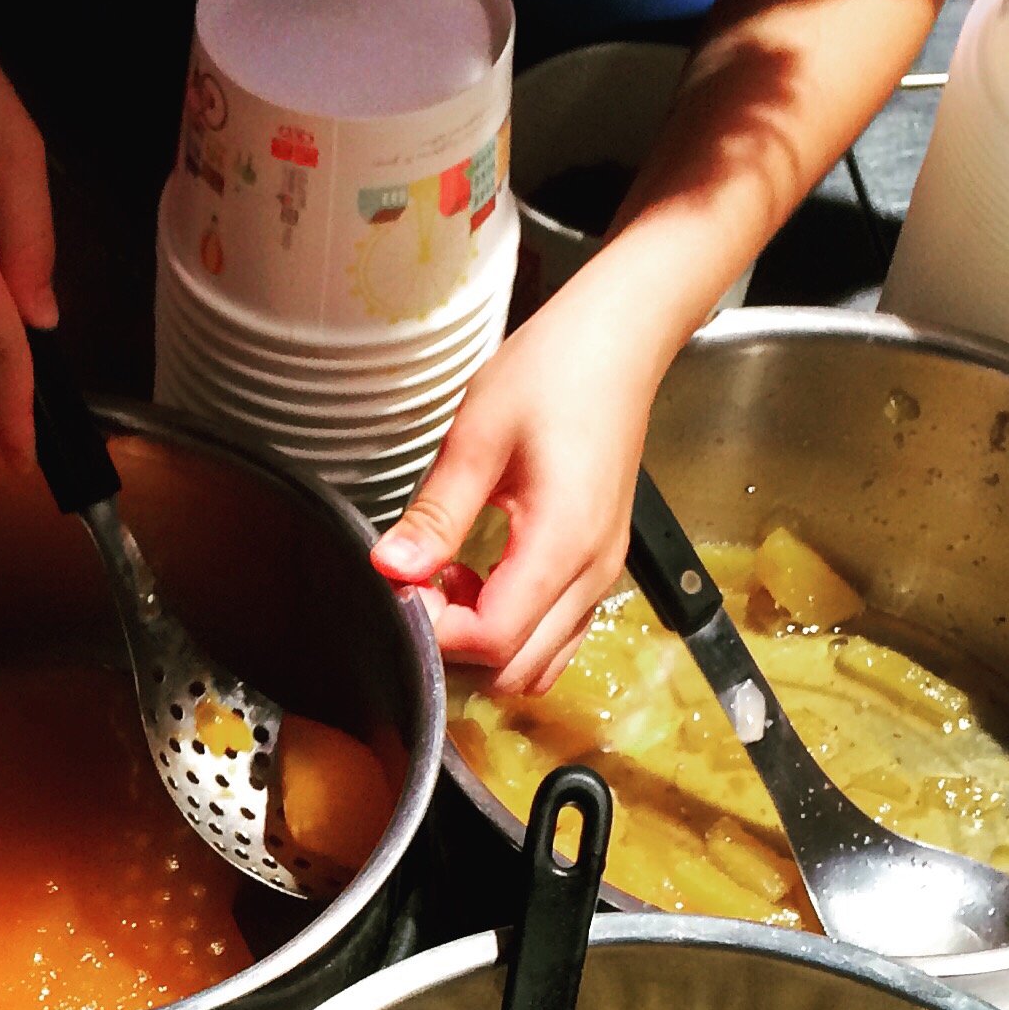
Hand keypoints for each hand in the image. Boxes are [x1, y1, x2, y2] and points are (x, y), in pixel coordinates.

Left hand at [370, 294, 658, 691]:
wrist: (619, 342)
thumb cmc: (554, 372)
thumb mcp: (477, 437)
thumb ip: (435, 515)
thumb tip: (389, 568)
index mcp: (562, 542)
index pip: (492, 639)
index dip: (435, 632)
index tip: (400, 591)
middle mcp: (592, 573)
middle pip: (516, 668)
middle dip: (455, 647)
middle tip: (415, 590)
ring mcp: (602, 575)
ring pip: (538, 661)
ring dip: (484, 643)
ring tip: (446, 581)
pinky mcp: (600, 566)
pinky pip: (556, 633)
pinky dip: (513, 629)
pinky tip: (479, 578)